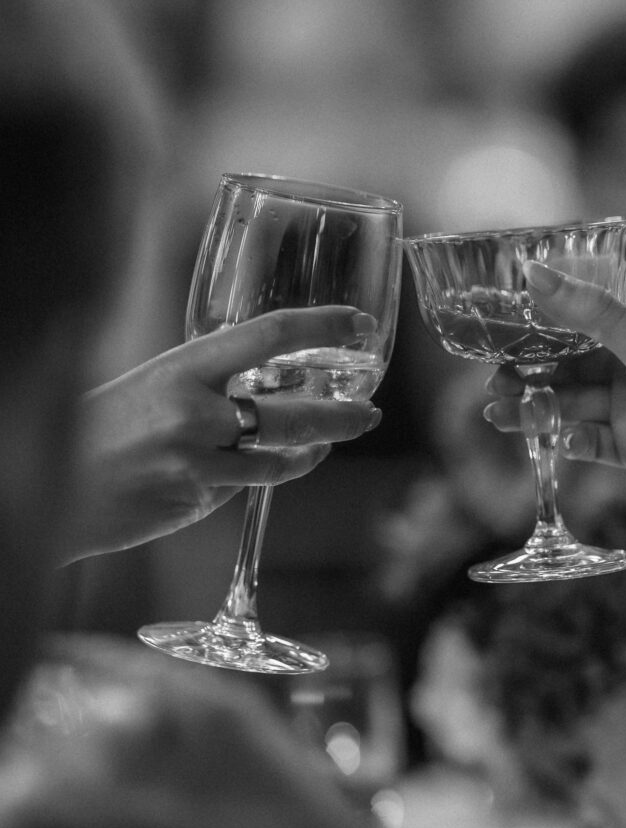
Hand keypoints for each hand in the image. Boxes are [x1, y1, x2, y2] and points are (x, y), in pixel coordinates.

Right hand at [70, 307, 381, 563]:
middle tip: (371, 411)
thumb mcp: (156, 382)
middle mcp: (194, 415)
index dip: (321, 326)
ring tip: (329, 443)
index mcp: (182, 368)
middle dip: (342, 415)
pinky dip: (265, 473)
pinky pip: (246, 486)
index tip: (359, 324)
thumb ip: (210, 379)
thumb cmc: (105, 424)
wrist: (52, 482)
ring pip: (279, 461)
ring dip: (314, 451)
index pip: (268, 335)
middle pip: (291, 415)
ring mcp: (196, 465)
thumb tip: (272, 379)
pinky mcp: (195, 503)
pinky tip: (272, 464)